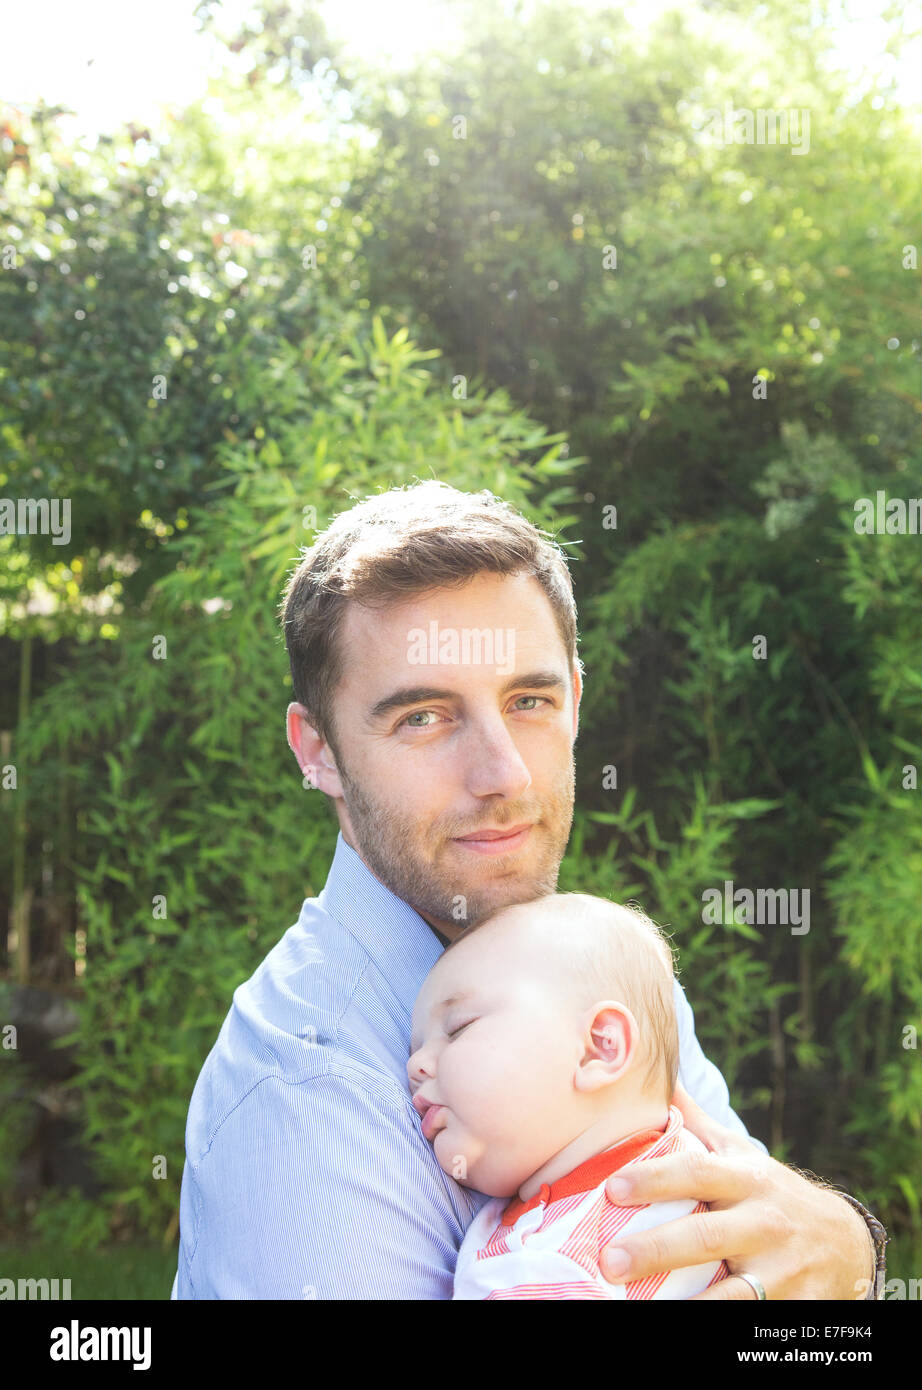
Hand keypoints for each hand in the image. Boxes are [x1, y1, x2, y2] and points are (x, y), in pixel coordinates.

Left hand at [600, 1084, 873, 1298]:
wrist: (846, 1243)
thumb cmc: (773, 1194)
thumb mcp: (743, 1155)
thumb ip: (697, 1124)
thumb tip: (657, 1081)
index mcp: (747, 1179)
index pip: (697, 1173)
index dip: (655, 1179)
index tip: (613, 1188)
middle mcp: (764, 1223)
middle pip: (705, 1237)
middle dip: (656, 1250)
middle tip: (609, 1260)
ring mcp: (781, 1270)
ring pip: (729, 1291)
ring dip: (684, 1302)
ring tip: (637, 1307)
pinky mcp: (792, 1306)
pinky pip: (748, 1319)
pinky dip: (717, 1320)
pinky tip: (682, 1322)